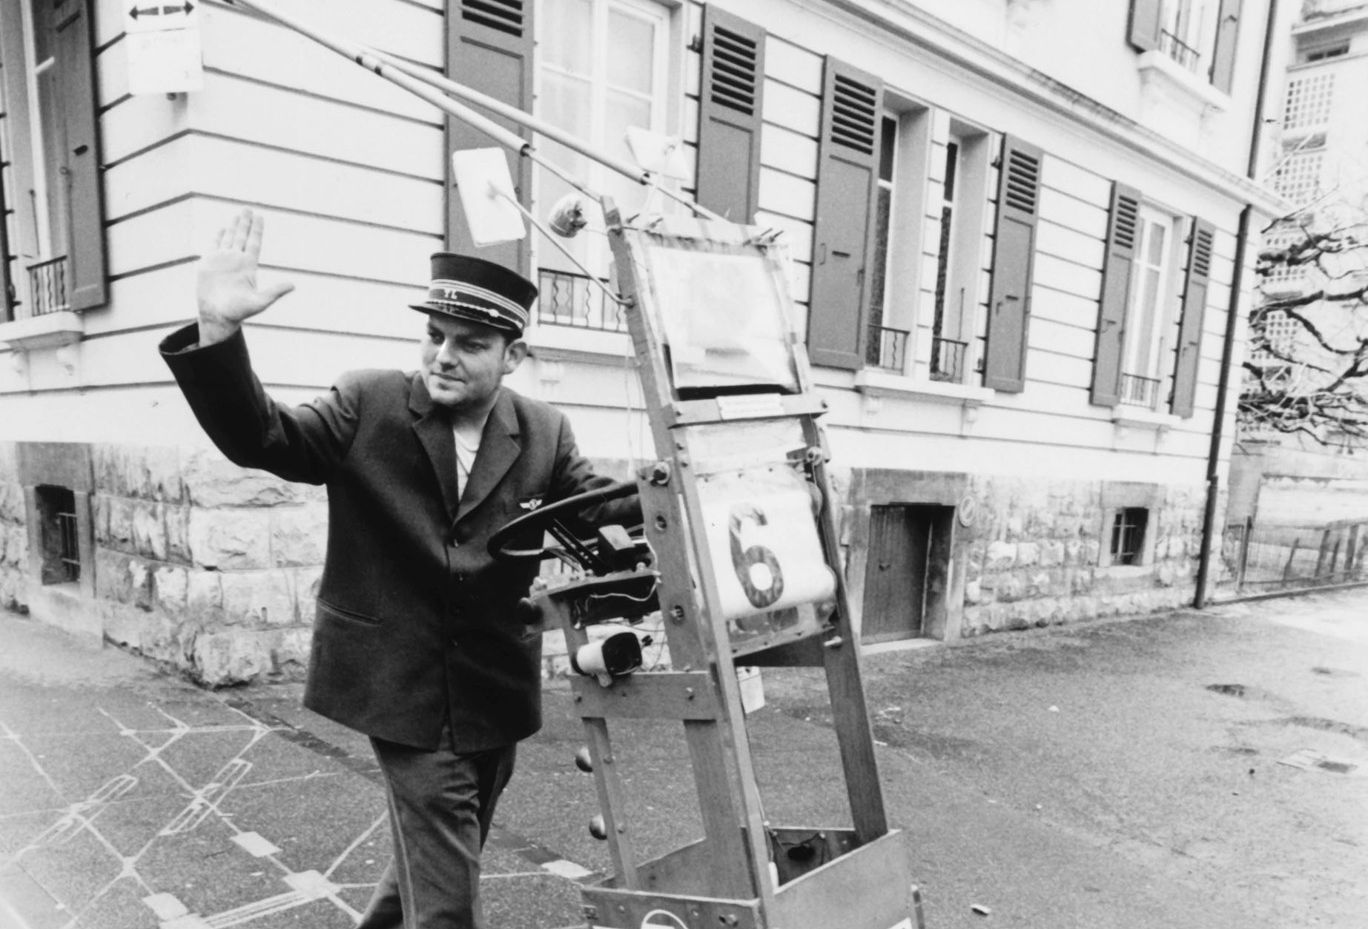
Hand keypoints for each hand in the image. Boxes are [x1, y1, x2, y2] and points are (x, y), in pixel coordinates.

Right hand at [196, 208, 295, 344]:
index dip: (257, 230)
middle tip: (249, 209)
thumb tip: (293, 285)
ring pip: (229, 239)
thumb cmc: (239, 311)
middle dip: (246, 223)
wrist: (217, 316)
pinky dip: (218, 237)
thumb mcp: (259, 302)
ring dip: (234, 227)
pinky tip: (222, 229)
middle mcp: (236, 261)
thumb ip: (275, 292)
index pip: (254, 243)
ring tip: (238, 215)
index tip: (260, 217)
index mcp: (248, 266)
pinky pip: (213, 246)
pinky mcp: (208, 264)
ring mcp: (222, 261)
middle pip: (242, 237)